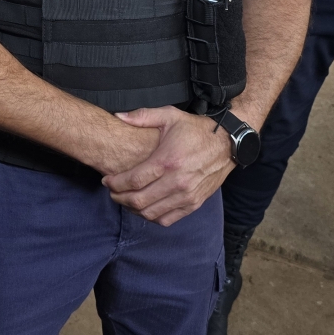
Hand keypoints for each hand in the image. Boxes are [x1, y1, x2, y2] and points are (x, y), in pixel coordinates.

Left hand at [102, 107, 232, 225]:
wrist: (227, 143)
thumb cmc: (196, 129)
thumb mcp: (170, 115)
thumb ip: (142, 116)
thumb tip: (118, 116)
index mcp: (167, 161)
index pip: (134, 180)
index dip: (115, 183)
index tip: (106, 180)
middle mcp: (177, 182)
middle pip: (139, 201)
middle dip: (119, 198)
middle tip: (112, 192)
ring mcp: (187, 195)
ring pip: (152, 213)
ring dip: (133, 210)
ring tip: (125, 199)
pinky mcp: (194, 203)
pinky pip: (168, 219)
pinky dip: (152, 217)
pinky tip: (145, 207)